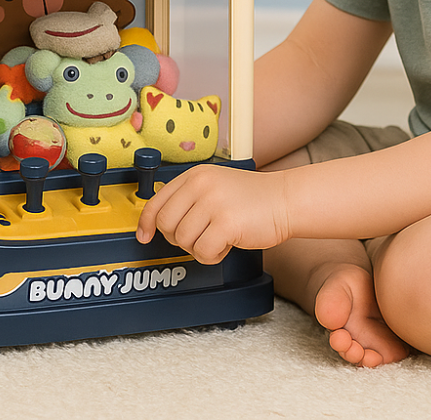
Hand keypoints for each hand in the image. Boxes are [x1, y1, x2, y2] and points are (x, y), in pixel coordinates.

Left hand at [136, 164, 289, 264]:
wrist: (285, 200)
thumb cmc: (252, 198)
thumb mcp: (215, 186)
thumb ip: (189, 198)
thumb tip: (157, 222)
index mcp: (196, 175)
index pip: (157, 200)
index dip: (147, 222)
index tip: (145, 236)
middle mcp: (201, 185)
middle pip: (166, 224)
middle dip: (179, 238)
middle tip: (200, 236)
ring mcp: (213, 203)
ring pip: (183, 241)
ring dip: (200, 248)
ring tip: (219, 237)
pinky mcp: (227, 223)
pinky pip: (203, 252)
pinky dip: (213, 256)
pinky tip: (227, 244)